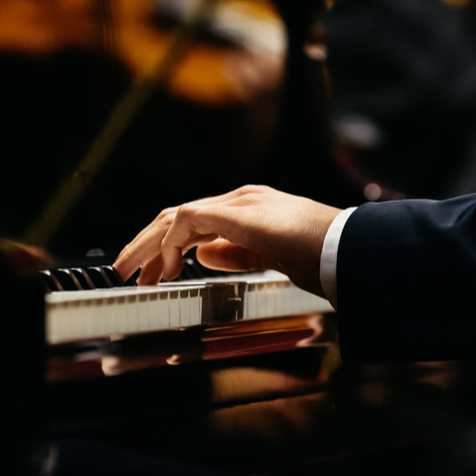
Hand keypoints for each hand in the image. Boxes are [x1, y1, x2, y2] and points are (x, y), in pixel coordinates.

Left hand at [113, 185, 340, 296]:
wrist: (350, 250)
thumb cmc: (322, 257)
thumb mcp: (270, 258)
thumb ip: (236, 254)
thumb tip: (201, 256)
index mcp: (247, 210)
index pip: (194, 223)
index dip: (165, 247)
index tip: (151, 274)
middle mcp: (239, 200)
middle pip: (177, 217)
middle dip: (146, 244)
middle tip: (125, 270)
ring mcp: (239, 203)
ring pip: (176, 217)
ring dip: (148, 244)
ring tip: (130, 271)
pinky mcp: (239, 213)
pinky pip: (189, 221)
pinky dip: (171, 245)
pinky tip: (165, 269)